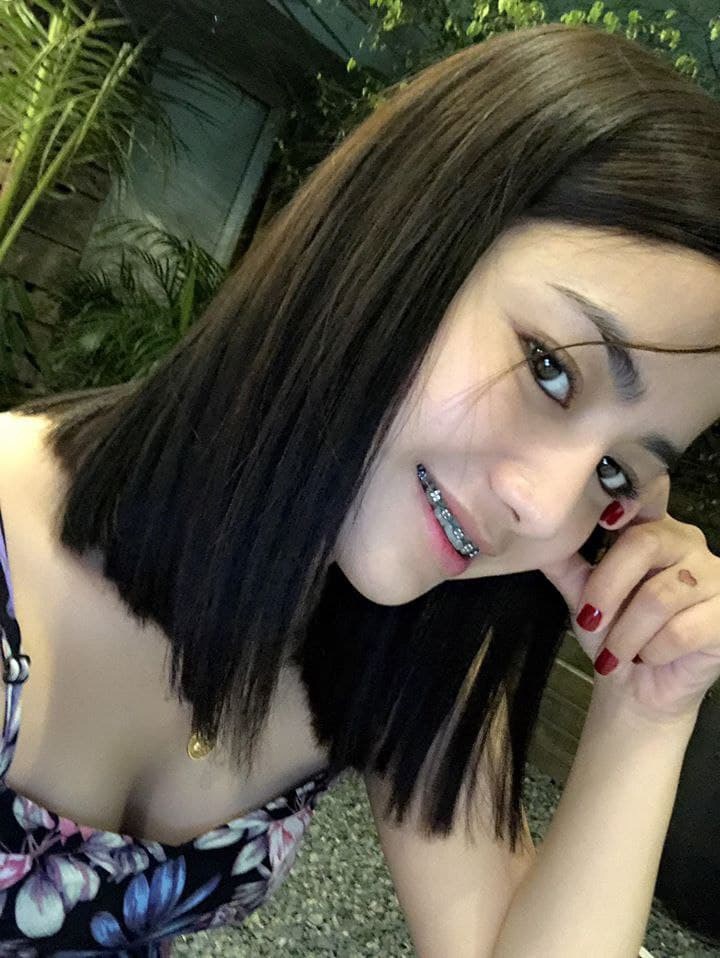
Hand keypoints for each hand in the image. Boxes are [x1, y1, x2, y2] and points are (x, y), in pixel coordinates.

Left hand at [539, 474, 719, 725]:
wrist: (638, 685)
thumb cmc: (612, 631)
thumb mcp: (582, 593)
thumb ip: (565, 562)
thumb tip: (535, 536)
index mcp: (652, 528)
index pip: (649, 494)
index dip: (632, 496)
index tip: (606, 516)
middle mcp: (687, 542)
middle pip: (645, 544)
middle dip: (607, 587)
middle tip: (589, 621)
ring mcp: (714, 577)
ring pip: (660, 596)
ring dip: (627, 633)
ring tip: (615, 652)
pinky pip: (683, 631)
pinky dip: (653, 651)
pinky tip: (647, 657)